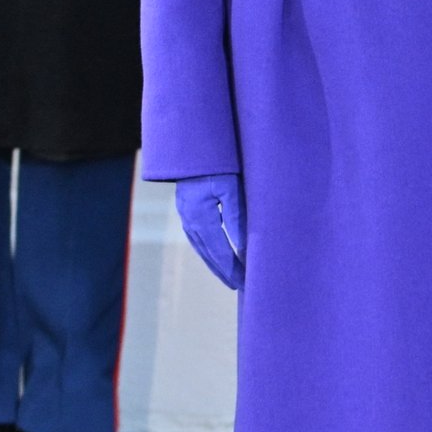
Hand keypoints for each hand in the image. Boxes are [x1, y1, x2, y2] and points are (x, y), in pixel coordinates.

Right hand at [177, 172, 244, 289]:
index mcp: (200, 217)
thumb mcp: (232, 189)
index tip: (245, 282)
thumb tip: (245, 248)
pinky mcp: (186, 208)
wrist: (193, 145)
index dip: (232, 268)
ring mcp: (185, 214)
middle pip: (208, 253)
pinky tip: (216, 254)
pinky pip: (198, 236)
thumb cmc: (217, 163)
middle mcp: (190, 219)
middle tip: (239, 286)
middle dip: (224, 271)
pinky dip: (208, 249)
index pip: (219, 251)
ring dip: (215, 263)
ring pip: (201, 246)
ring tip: (229, 276)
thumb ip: (238, 218)